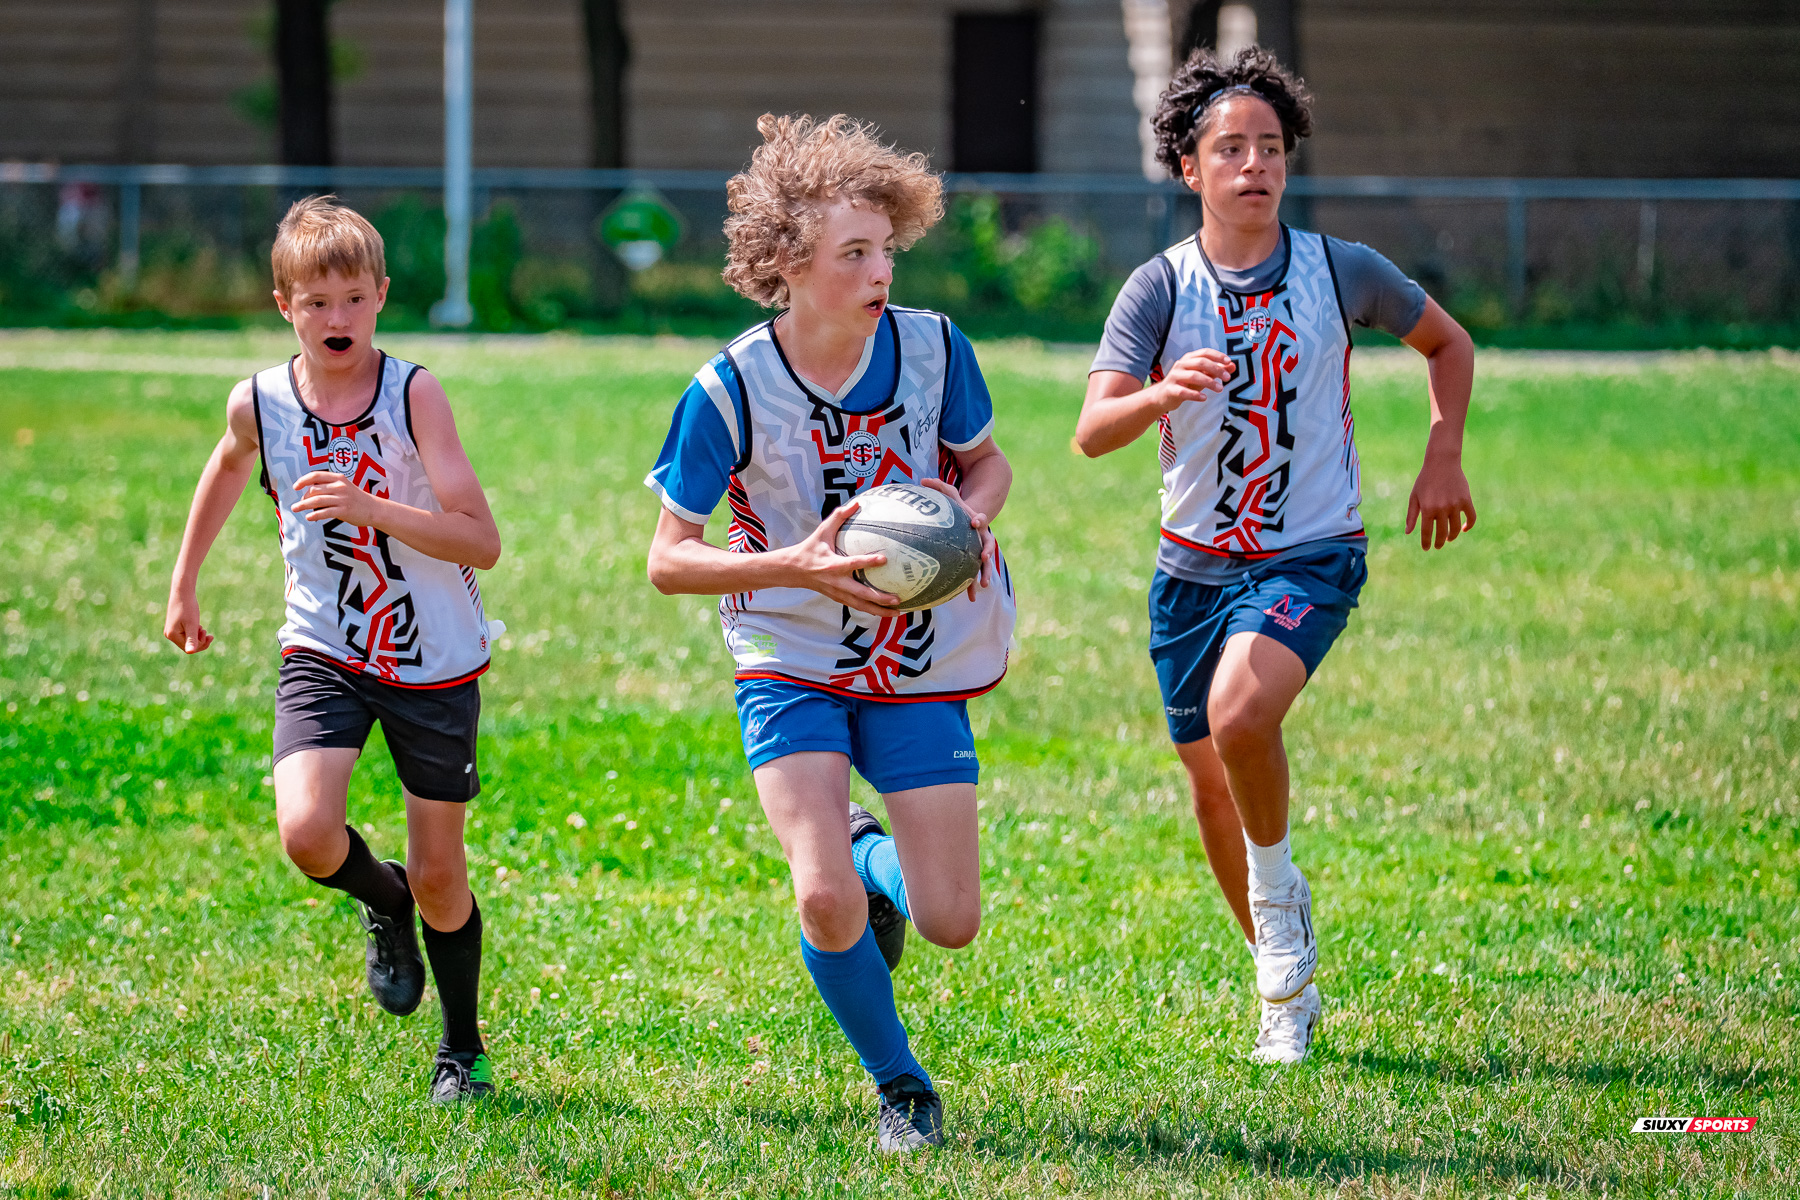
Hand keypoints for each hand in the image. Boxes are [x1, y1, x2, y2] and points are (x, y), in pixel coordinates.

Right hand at [164, 587, 212, 653]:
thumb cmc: (188, 607)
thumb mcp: (192, 625)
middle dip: (200, 641)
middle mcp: (169, 634)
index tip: (210, 636)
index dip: (201, 645)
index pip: (188, 648)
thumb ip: (192, 639)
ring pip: (188, 640)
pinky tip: (199, 626)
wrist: (182, 592)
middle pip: (187, 645)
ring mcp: (171, 630)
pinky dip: (194, 632)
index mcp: (172, 635)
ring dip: (198, 636)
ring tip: (202, 628)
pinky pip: (186, 634)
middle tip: (208, 633)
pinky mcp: (175, 626)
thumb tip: (190, 652)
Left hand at [292, 471, 381, 525]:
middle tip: (298, 504)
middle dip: (303, 497)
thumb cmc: (356, 498)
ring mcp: (342, 498)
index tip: (295, 487)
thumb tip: (307, 492)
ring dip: (303, 505)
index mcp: (338, 478)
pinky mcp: (344, 510)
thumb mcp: (344, 486)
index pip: (316, 475)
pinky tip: (308, 517)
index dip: (303, 480)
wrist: (374, 509)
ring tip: (295, 509)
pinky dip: (314, 515)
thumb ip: (328, 486)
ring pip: (317, 501)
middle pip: (314, 490)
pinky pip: (325, 512)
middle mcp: (340, 486)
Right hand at [780, 499, 903, 616]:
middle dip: (880, 598)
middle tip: (897, 598)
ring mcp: (838, 593)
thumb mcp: (822, 531)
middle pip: (861, 594)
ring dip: (879, 610)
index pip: (854, 563)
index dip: (869, 562)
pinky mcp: (838, 598)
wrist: (793, 570)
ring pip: (861, 605)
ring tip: (898, 612)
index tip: (884, 559)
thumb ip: (839, 516)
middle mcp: (837, 582)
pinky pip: (857, 606)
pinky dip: (871, 610)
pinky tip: (885, 611)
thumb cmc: (810, 549)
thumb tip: (857, 502)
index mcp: (833, 565)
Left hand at [919, 477, 992, 600]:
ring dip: (984, 574)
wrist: (971, 518)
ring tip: (981, 586)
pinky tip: (969, 597)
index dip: (979, 520)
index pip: (980, 519)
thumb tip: (922, 480)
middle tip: (983, 559)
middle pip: (988, 545)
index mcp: (976, 521)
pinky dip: (972, 585)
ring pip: (985, 564)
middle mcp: (982, 536)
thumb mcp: (949, 494)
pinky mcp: (975, 561)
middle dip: (987, 553)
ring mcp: (980, 549)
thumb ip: (938, 487)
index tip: (974, 522)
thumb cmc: (957, 506)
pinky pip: (975, 573)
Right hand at [1152, 349, 1233, 413]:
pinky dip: (1195, 394)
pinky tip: (1204, 398)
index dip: (1217, 356)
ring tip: (1220, 389)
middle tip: (1228, 378)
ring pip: (1193, 376)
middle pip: (1201, 362)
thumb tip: (1233, 366)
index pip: (1204, 352)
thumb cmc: (1185, 383)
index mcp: (1189, 359)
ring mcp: (1175, 376)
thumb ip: (1216, 370)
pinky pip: (1183, 391)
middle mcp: (1181, 365)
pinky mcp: (1170, 389)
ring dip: (1209, 382)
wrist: (1163, 396)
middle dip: (1216, 369)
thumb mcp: (1202, 375)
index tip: (1228, 362)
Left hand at [1406, 452, 1476, 550]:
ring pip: (1456, 528)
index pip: (1427, 532)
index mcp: (1427, 509)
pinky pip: (1471, 517)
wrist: (1441, 463)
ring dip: (1452, 536)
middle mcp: (1442, 509)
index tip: (1426, 548)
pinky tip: (1464, 529)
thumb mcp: (1414, 497)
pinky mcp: (1466, 500)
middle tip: (1438, 546)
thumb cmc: (1425, 480)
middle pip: (1442, 533)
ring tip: (1448, 538)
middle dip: (1439, 542)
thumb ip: (1411, 515)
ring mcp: (1455, 505)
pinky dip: (1469, 525)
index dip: (1426, 542)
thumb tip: (1408, 533)